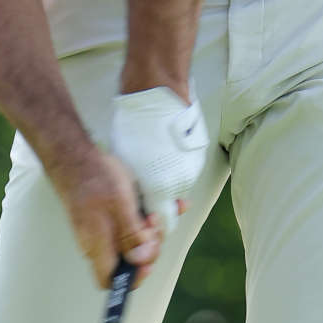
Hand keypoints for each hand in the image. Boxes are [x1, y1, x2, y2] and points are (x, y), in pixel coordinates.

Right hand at [45, 139, 162, 288]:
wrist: (74, 154)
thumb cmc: (95, 178)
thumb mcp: (120, 207)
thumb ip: (131, 236)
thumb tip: (141, 261)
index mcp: (97, 245)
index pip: (109, 280)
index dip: (131, 278)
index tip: (148, 261)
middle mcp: (97, 242)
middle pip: (126, 260)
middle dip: (147, 246)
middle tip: (154, 225)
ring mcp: (100, 229)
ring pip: (130, 241)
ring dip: (149, 231)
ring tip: (158, 212)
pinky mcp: (104, 217)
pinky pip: (128, 224)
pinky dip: (144, 218)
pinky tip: (161, 206)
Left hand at [109, 86, 209, 218]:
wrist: (156, 95)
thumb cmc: (133, 126)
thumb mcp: (124, 164)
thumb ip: (134, 190)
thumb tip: (135, 203)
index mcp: (158, 187)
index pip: (162, 224)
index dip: (152, 226)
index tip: (145, 221)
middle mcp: (180, 182)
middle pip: (173, 209)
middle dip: (160, 209)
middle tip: (145, 198)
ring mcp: (192, 168)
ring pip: (179, 190)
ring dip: (168, 189)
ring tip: (152, 171)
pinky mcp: (198, 156)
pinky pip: (186, 173)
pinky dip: (176, 172)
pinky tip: (163, 159)